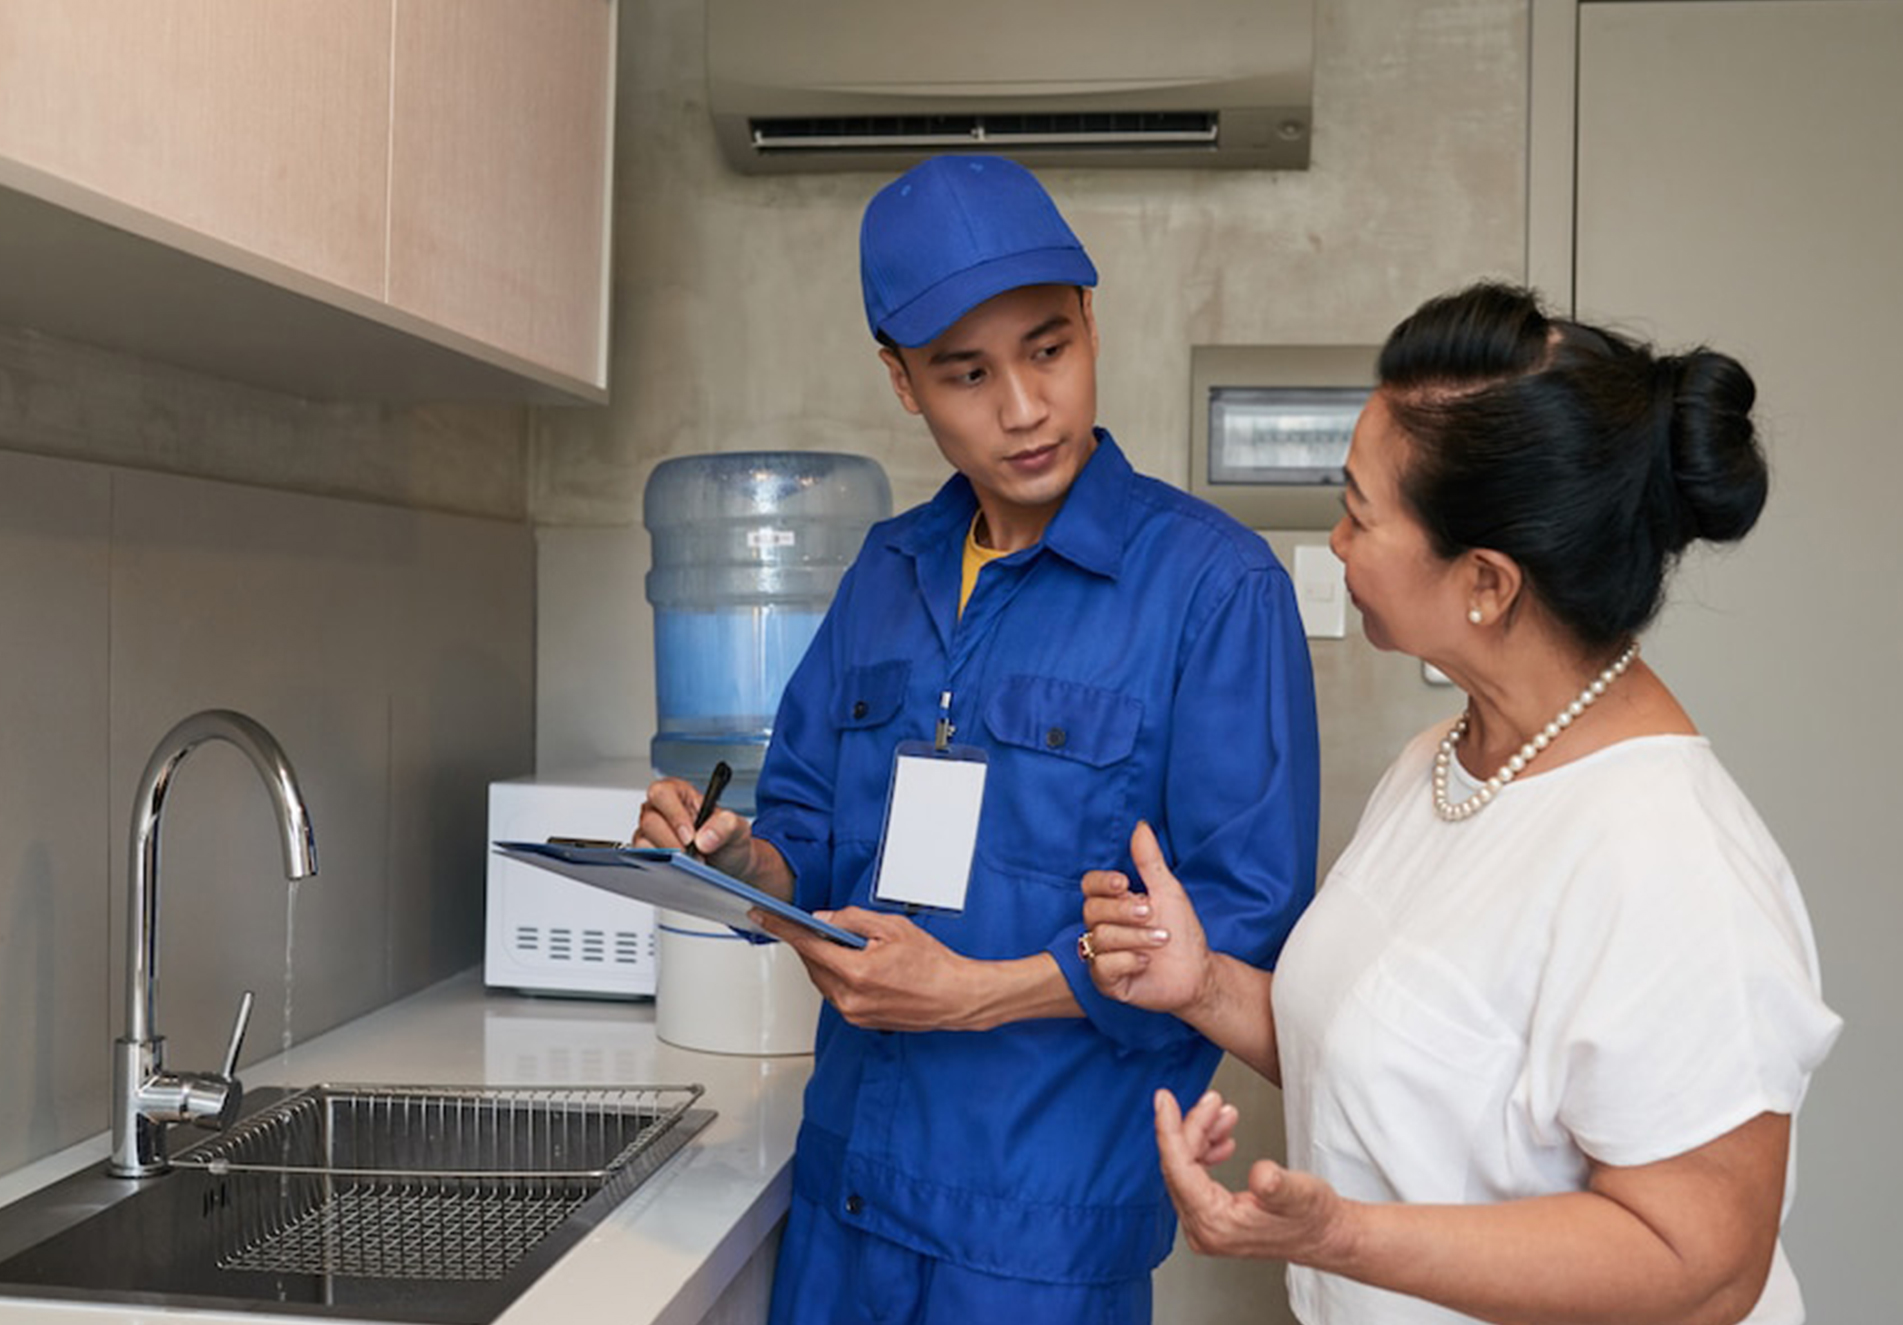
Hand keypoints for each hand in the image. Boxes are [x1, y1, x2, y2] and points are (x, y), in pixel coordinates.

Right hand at [632, 776, 755, 881]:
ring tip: (692, 863)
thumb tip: (704, 838)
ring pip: (643, 841)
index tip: (690, 837)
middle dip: (672, 842)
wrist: (729, 865)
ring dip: (668, 856)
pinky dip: (662, 866)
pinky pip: (643, 858)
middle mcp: (661, 809)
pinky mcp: (647, 852)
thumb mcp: (737, 828)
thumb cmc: (728, 840)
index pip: (663, 793)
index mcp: (680, 793)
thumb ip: (727, 825)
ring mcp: (651, 832)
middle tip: (693, 856)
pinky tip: (680, 870)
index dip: (674, 815)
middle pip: (650, 820)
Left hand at [752, 906, 994, 1031]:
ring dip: (824, 960)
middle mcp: (850, 998)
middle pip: (812, 964)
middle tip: (820, 926)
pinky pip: (835, 994)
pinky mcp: (859, 1021)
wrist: (955, 997)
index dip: (782, 928)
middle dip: (811, 943)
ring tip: (843, 944)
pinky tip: (853, 964)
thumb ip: (852, 920)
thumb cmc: (933, 964)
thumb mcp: (892, 927)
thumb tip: (823, 921)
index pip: (807, 945)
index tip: (763, 917)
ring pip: (822, 980)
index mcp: (856, 972)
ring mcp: (854, 1013)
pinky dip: (837, 976)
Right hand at [1080, 821, 1213, 1013]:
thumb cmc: (1181, 930)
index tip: (1124, 883)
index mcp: (1113, 904)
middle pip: (1091, 911)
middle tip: (1151, 913)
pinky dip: (1128, 960)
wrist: (1197, 971)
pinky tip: (1146, 961)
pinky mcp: (1107, 981)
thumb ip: (1149, 861)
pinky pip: (1102, 967)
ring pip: (1099, 938)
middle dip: (1123, 911)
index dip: (1102, 883)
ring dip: (1135, 936)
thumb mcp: (1167, 891)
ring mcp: (1102, 956)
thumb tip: (1141, 825)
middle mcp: (1102, 928)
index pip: (1089, 886)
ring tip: (1161, 939)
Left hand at [1155, 1088, 1356, 1265]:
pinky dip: (1205, 1150)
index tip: (1163, 1098)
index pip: (1178, 1169)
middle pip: (1180, 1165)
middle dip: (1194, 1127)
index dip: (1169, 1129)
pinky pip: (1194, 1175)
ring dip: (1201, 1135)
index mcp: (1216, 1224)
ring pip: (1185, 1167)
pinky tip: (1222, 1137)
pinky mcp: (1211, 1217)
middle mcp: (1204, 1229)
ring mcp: (1205, 1225)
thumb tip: (1261, 1174)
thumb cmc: (1314, 1217)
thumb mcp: (1301, 1194)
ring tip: (1223, 1114)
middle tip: (1213, 1100)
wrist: (1325, 1236)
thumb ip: (1278, 1185)